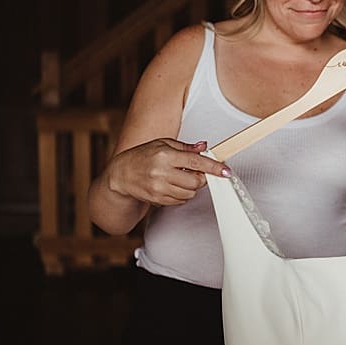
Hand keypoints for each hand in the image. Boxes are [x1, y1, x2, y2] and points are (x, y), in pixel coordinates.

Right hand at [107, 138, 227, 207]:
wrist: (120, 175)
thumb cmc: (142, 156)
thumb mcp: (163, 143)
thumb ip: (186, 147)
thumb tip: (205, 147)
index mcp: (165, 155)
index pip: (196, 162)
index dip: (214, 167)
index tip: (226, 171)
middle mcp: (162, 173)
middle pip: (195, 181)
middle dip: (202, 178)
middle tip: (198, 172)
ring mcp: (158, 188)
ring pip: (189, 193)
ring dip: (192, 187)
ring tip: (182, 177)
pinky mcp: (157, 199)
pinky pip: (180, 200)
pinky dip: (183, 194)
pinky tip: (174, 185)